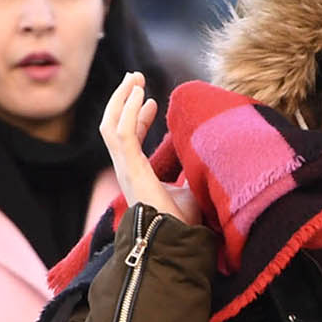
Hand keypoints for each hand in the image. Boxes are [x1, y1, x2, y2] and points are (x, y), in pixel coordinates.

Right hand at [100, 71, 199, 225]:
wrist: (178, 244)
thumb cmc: (183, 225)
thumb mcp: (191, 190)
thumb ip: (191, 174)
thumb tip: (210, 161)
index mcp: (137, 174)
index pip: (129, 139)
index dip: (138, 118)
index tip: (153, 101)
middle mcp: (126, 170)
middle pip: (113, 126)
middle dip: (123, 100)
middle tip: (135, 77)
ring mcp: (125, 170)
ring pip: (111, 126)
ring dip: (122, 99)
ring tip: (135, 78)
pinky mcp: (130, 170)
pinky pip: (122, 134)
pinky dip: (129, 111)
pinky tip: (141, 95)